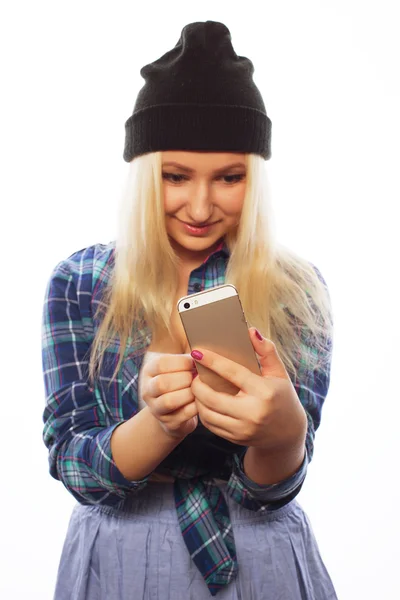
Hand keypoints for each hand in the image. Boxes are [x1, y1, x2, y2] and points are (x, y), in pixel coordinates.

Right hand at [139, 351, 198, 439]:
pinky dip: (196, 406)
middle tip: (197, 377)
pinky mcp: (169, 423)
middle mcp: (148, 391)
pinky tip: (201, 400)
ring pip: (170, 401)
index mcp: (149, 372)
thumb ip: (186, 360)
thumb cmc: (181, 384)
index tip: (195, 363)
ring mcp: (156, 409)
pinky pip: (184, 414)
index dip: (181, 362)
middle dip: (184, 379)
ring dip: (189, 393)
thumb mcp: (178, 369)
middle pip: (162, 383)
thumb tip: (201, 353)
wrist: (175, 414)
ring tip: (199, 389)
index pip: (161, 364)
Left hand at [190, 328, 306, 450]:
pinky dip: (203, 412)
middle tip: (194, 374)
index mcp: (264, 392)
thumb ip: (267, 351)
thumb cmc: (282, 396)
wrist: (288, 433)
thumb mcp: (279, 372)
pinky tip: (203, 401)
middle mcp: (253, 413)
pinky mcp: (236, 439)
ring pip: (207, 414)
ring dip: (197, 399)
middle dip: (197, 384)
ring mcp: (243, 429)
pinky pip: (211, 425)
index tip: (197, 352)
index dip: (212, 361)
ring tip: (197, 386)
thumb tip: (251, 331)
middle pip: (212, 398)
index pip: (233, 373)